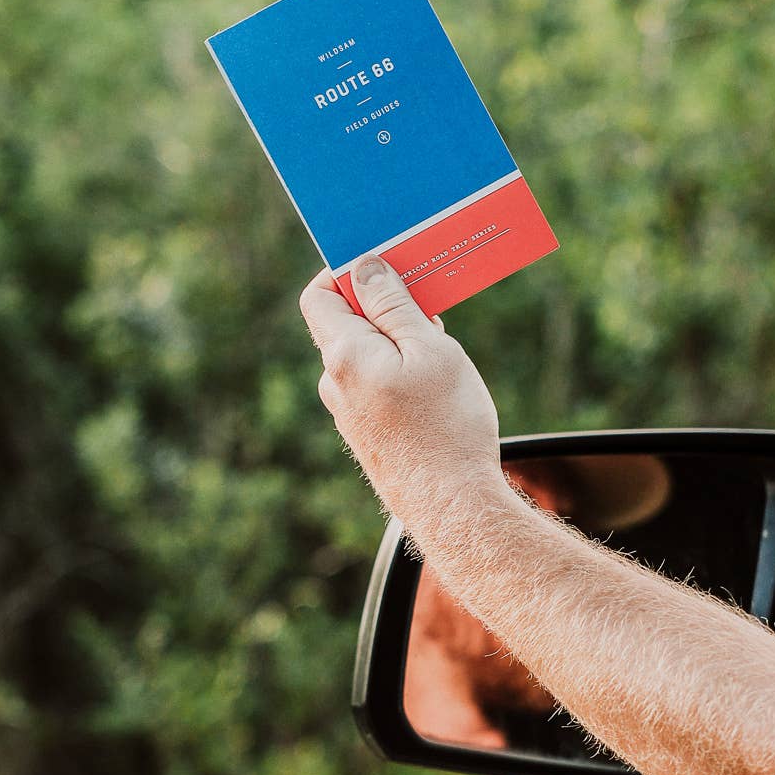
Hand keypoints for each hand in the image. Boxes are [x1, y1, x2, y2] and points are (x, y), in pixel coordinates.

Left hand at [298, 256, 500, 529]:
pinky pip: (377, 389)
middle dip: (384, 307)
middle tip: (431, 303)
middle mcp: (335, 385)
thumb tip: (365, 266)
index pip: (319, 294)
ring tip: (443, 352)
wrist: (454, 507)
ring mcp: (349, 415)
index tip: (388, 267)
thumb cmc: (447, 426)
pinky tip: (438, 389)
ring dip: (398, 344)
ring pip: (367, 359)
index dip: (347, 272)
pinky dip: (401, 375)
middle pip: (346, 325)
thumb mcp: (429, 348)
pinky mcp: (369, 437)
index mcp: (343, 355)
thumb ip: (393, 304)